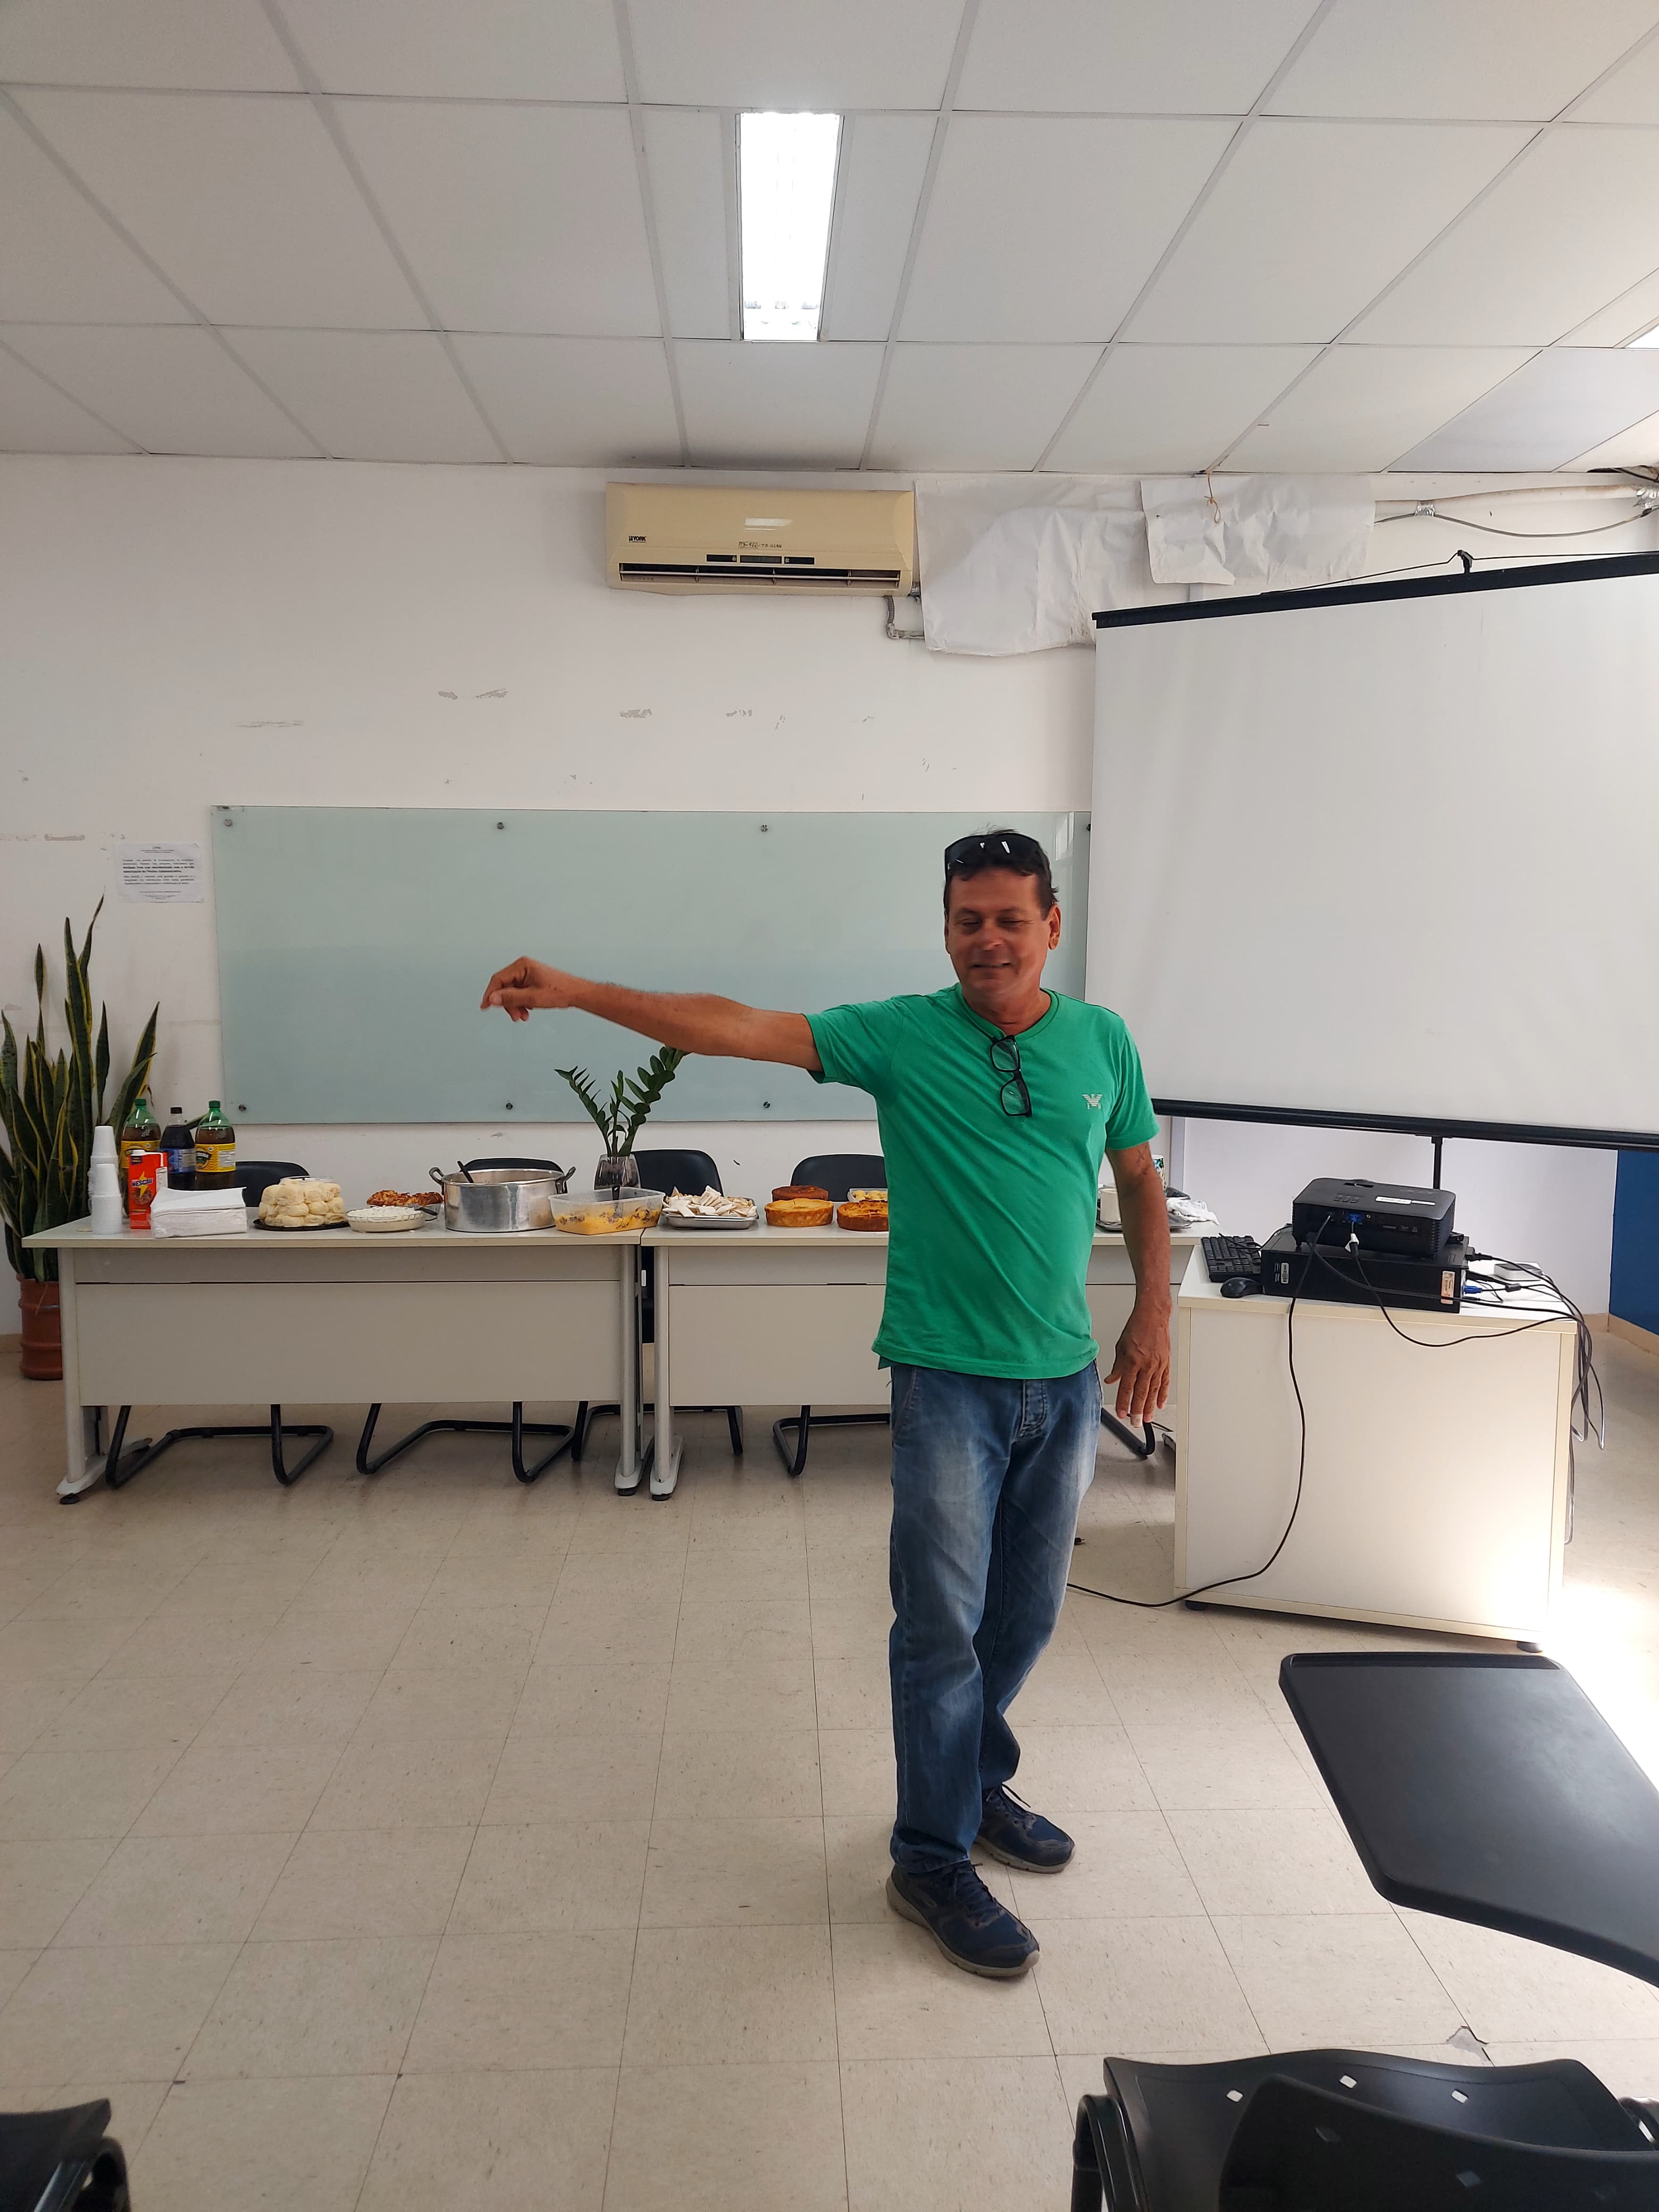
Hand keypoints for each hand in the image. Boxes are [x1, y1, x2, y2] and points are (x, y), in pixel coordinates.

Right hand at [480, 957, 576, 1022]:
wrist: (576, 993)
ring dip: (515, 1005)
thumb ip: (511, 998)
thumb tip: (493, 999)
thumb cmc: (561, 991)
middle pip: (504, 987)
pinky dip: (521, 1003)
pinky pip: (519, 993)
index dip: (490, 994)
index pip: (498, 979)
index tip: (485, 1006)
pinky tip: (527, 1011)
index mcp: (522, 965)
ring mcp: (527, 974)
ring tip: (523, 1016)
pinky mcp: (531, 981)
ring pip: (511, 992)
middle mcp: (523, 967)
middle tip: (514, 1015)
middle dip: (508, 1003)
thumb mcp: (532, 998)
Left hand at [1103, 1300, 1170, 1424]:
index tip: (1121, 1413)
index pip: (1126, 1387)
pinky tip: (1160, 1404)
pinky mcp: (1166, 1363)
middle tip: (1135, 1422)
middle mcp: (1146, 1365)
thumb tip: (1111, 1380)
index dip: (1123, 1403)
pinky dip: (1163, 1394)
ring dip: (1150, 1406)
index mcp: (1132, 1361)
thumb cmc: (1136, 1328)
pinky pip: (1165, 1382)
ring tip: (1148, 1418)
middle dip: (1137, 1410)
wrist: (1152, 1316)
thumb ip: (1117, 1366)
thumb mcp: (1120, 1347)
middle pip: (1141, 1393)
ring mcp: (1158, 1365)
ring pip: (1153, 1390)